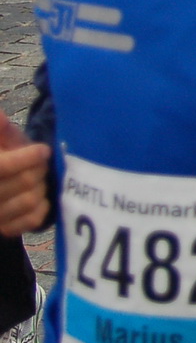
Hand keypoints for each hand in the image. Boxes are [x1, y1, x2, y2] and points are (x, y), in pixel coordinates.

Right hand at [0, 121, 49, 236]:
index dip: (28, 157)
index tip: (43, 150)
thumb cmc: (5, 155)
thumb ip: (2, 130)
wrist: (3, 182)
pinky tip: (38, 196)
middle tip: (42, 164)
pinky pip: (33, 218)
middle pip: (25, 181)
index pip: (4, 167)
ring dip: (42, 186)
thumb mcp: (4, 141)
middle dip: (40, 169)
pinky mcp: (5, 229)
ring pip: (30, 200)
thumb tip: (0, 115)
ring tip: (39, 179)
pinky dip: (42, 206)